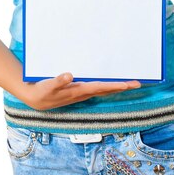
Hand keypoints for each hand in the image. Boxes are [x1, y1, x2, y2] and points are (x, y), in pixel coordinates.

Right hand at [26, 73, 141, 110]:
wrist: (35, 99)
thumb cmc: (42, 91)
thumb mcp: (48, 86)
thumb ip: (58, 81)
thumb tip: (69, 75)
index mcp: (78, 91)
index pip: (100, 87)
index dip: (114, 86)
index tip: (127, 84)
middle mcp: (83, 93)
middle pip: (107, 90)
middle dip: (122, 86)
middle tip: (138, 82)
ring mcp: (82, 93)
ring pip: (104, 89)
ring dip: (117, 86)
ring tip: (130, 82)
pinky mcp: (79, 91)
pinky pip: (98, 88)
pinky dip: (108, 85)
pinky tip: (113, 82)